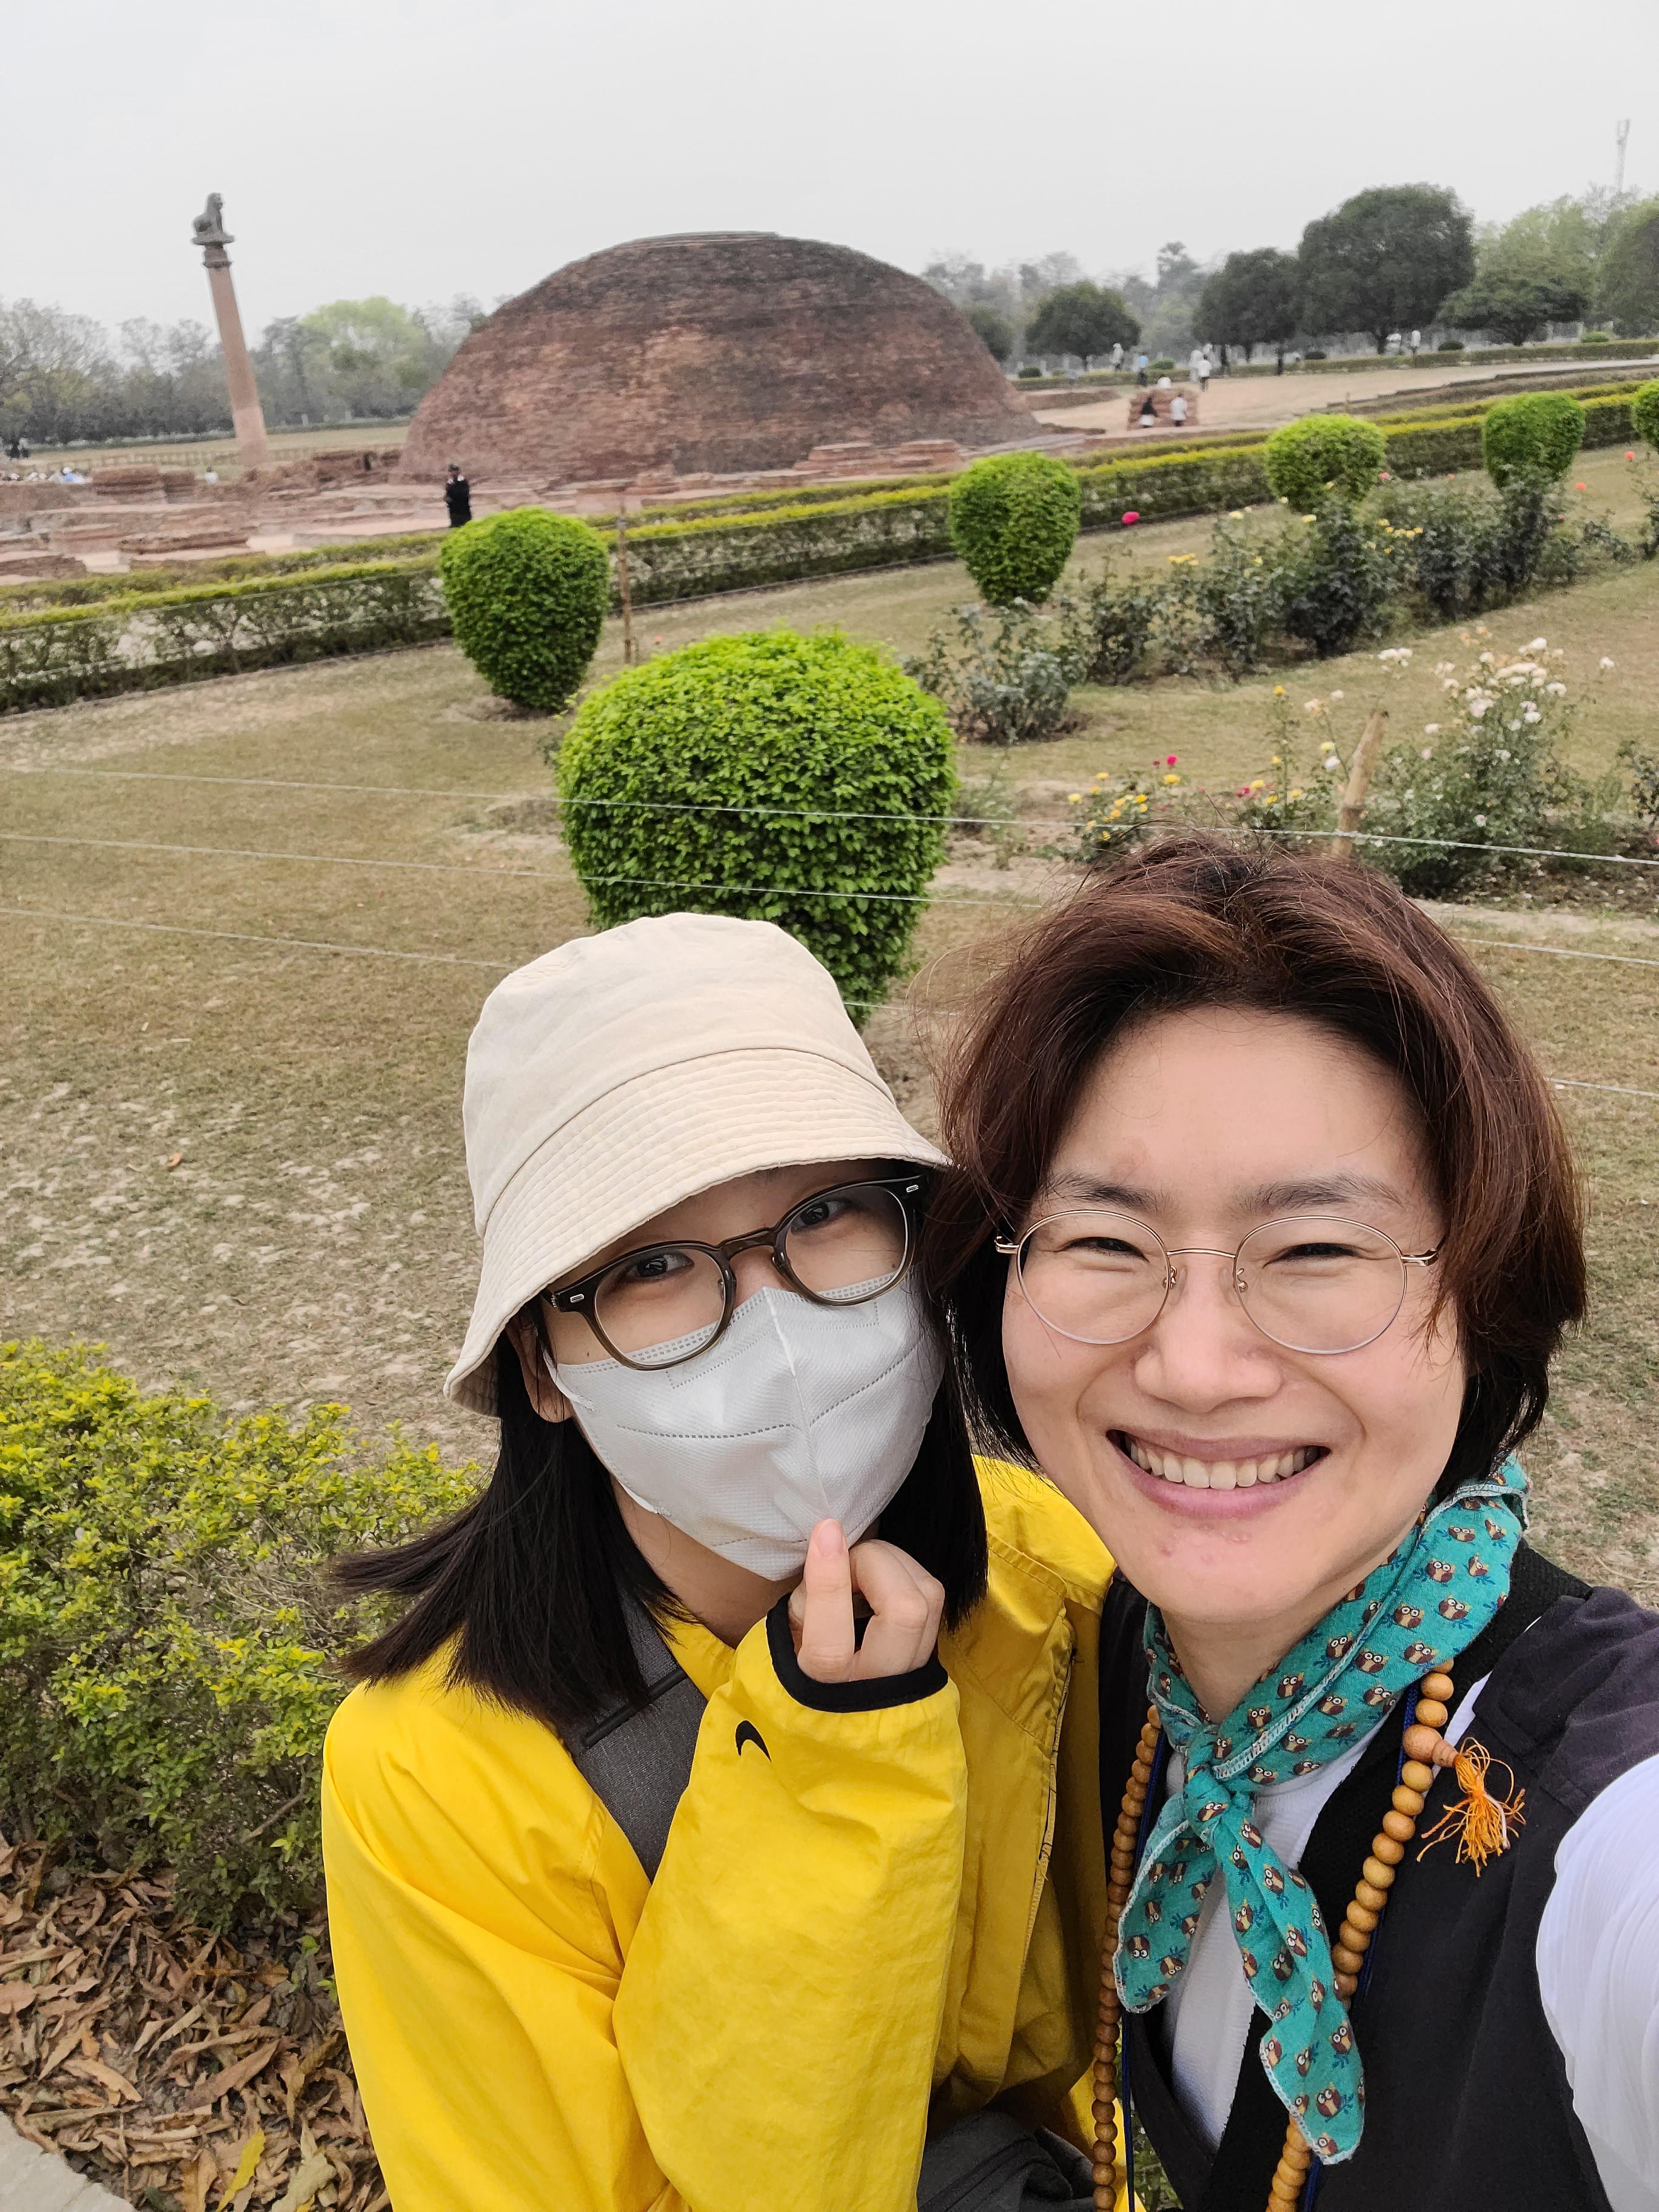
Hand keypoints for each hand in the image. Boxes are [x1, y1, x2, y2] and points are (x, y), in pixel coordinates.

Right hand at [788, 1520, 944, 1683]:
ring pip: (927, 1599)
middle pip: (903, 1614)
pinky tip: (885, 1575)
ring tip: (864, 1565)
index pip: (830, 1646)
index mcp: (826, 1689)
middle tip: (847, 1558)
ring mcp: (912, 1670)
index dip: (829, 1581)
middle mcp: (878, 1686)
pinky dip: (908, 1572)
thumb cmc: (805, 1661)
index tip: (826, 1531)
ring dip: (895, 1562)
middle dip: (875, 1562)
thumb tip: (831, 1548)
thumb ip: (805, 1600)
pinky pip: (933, 1597)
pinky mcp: (930, 1650)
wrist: (848, 1707)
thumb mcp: (788, 1635)